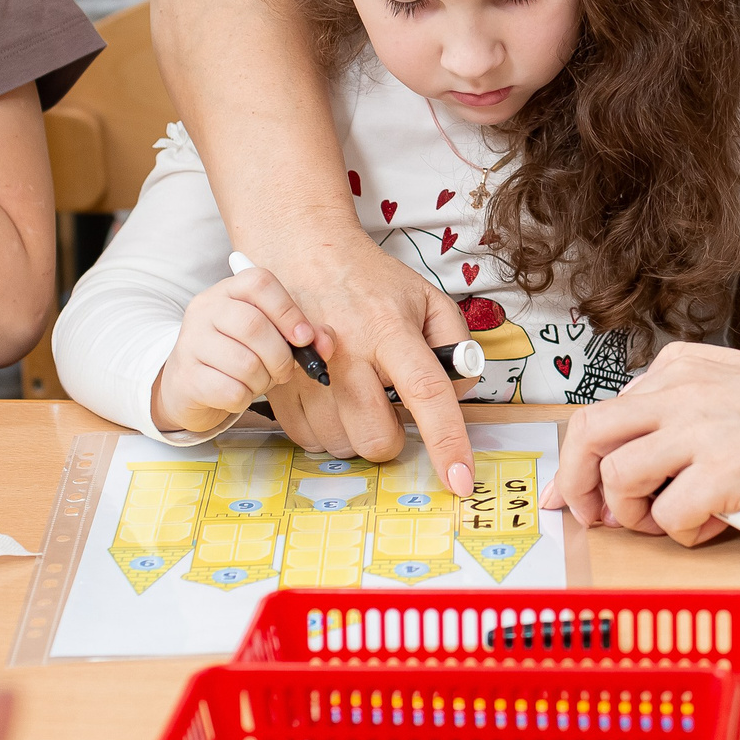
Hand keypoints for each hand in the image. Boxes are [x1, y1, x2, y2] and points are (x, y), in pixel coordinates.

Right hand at [154, 266, 315, 434]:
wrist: (190, 385)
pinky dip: (244, 398)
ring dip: (263, 381)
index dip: (288, 311)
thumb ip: (303, 335)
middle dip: (281, 356)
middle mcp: (204, 310)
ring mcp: (190, 342)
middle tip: (285, 370)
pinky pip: (231, 390)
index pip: (259, 283)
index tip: (304, 338)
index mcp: (228, 291)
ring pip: (244, 363)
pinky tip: (237, 393)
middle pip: (253, 325)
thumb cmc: (238, 354)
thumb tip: (325, 343)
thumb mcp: (272, 337)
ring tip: (258, 381)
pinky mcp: (186, 376)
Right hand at [252, 234, 476, 491]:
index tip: (460, 481)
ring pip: (342, 445)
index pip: (426, 391)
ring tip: (360, 394)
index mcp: (390, 329)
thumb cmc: (371, 283)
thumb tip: (460, 392)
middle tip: (391, 407)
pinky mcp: (278, 387)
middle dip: (392, 438)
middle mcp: (345, 353)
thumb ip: (457, 343)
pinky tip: (334, 399)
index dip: (447, 441)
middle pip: (376, 438)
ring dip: (359, 433)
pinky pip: (310, 441)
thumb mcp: (427, 299)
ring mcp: (306, 373)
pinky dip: (329, 431)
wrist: (303, 257)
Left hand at [546, 343, 739, 544]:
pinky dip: (685, 533)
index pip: (600, 412)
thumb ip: (679, 410)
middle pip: (589, 436)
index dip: (575, 462)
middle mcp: (680, 391)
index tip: (567, 495)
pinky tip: (719, 523)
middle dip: (578, 487)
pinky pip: (669, 517)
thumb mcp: (731, 387)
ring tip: (674, 520)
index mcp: (679, 369)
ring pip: (620, 480)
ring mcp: (700, 430)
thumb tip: (625, 459)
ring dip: (636, 515)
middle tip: (595, 519)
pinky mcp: (723, 472)